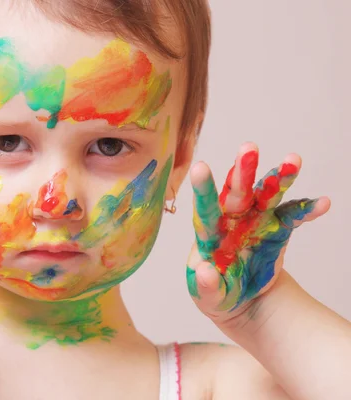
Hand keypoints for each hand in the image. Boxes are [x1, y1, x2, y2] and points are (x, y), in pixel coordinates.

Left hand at [186, 142, 329, 323]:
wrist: (245, 300)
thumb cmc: (218, 293)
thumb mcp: (208, 296)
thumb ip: (206, 285)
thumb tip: (205, 270)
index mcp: (209, 233)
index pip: (205, 208)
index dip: (203, 189)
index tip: (201, 166)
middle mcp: (232, 220)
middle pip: (236, 193)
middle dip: (243, 170)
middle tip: (249, 147)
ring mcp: (256, 221)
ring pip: (267, 195)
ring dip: (279, 177)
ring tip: (294, 160)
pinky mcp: (278, 229)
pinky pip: (294, 216)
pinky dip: (307, 208)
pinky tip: (322, 203)